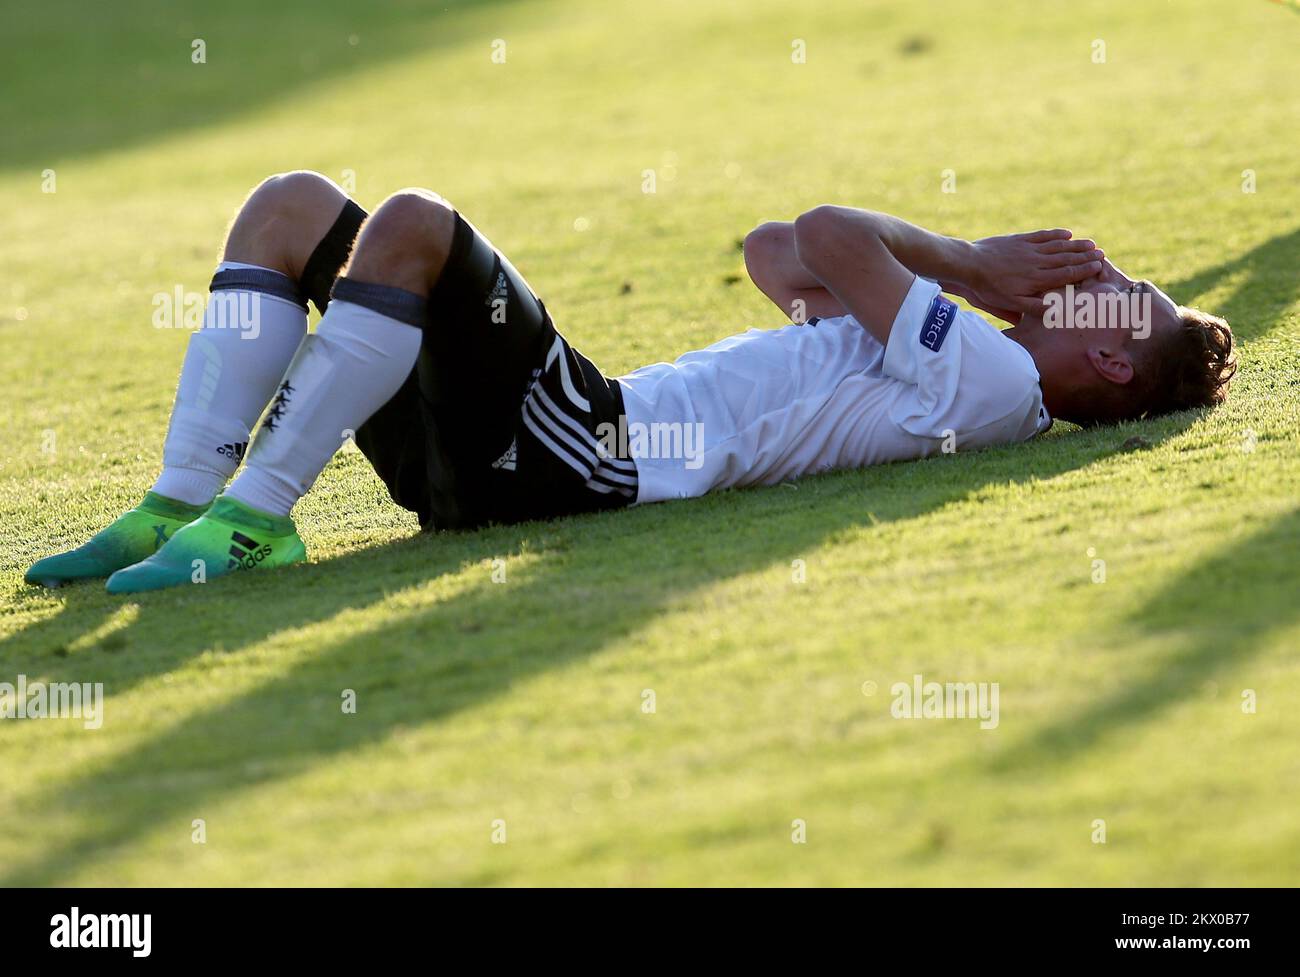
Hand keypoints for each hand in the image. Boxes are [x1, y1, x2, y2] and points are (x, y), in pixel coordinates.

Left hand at [969, 229, 1104, 317]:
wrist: (969, 265)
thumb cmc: (988, 288)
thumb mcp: (1009, 303)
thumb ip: (1033, 307)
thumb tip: (1055, 311)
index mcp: (1037, 279)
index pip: (1066, 274)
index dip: (1083, 270)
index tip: (1098, 267)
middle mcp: (1037, 262)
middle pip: (1066, 258)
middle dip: (1085, 256)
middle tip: (1101, 254)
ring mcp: (1029, 249)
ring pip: (1058, 246)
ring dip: (1076, 245)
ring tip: (1091, 244)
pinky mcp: (1019, 240)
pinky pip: (1042, 236)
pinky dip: (1056, 234)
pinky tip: (1067, 233)